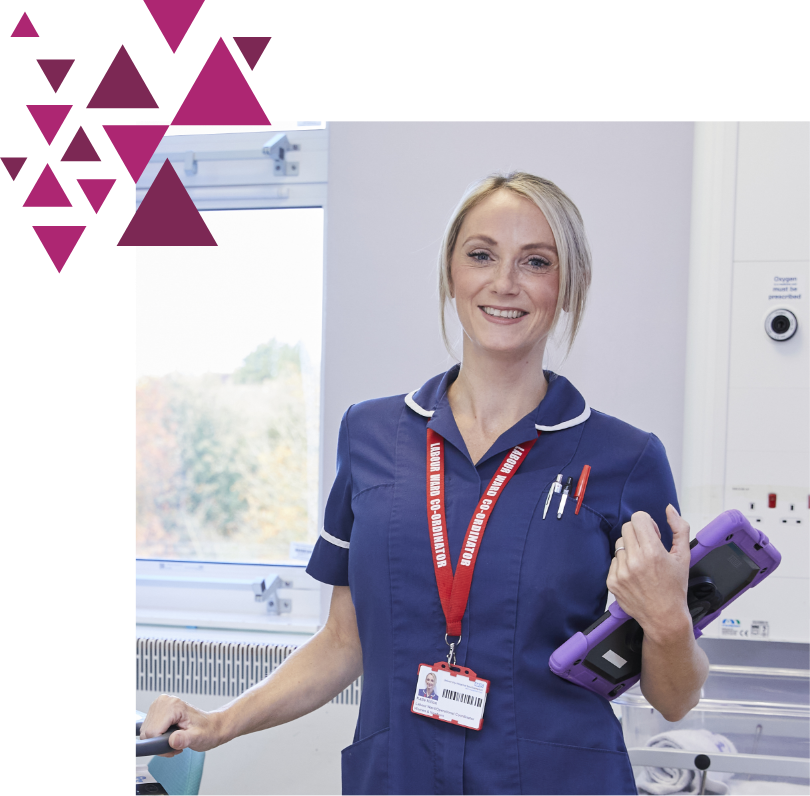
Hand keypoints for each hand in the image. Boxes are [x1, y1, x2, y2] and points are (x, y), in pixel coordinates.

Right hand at [139, 694, 225, 756]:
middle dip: (159, 743)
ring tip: (175, 739)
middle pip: (148, 732)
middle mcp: (165, 702)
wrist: (211, 725)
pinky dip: (157, 737)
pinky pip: (149, 729)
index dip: (160, 744)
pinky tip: (170, 735)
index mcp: (174, 706)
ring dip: (158, 741)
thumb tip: (173, 740)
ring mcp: (160, 704)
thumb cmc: (207, 730)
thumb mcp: (198, 737)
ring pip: (147, 732)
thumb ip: (184, 739)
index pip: (152, 732)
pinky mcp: (158, 710)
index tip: (174, 746)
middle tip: (176, 744)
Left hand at [606, 505, 691, 642]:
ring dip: (630, 549)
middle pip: (627, 527)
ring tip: (642, 564)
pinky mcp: (612, 581)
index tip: (653, 534)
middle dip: (638, 534)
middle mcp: (634, 561)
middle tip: (648, 548)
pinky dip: (623, 564)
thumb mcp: (684, 556)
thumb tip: (669, 509)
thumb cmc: (675, 588)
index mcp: (652, 552)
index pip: (638, 518)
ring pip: (620, 544)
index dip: (647, 524)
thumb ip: (679, 528)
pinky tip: (635, 575)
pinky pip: (613, 560)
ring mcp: (621, 572)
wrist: (664, 617)